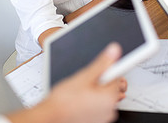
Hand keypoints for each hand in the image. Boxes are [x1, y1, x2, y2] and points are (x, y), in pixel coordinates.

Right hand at [9, 43, 123, 122]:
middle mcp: (110, 109)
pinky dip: (91, 104)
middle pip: (110, 88)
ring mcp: (103, 117)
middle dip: (99, 83)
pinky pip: (98, 108)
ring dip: (95, 93)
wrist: (50, 118)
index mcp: (110, 97)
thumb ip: (101, 64)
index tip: (95, 72)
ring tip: (79, 94)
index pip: (116, 76)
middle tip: (83, 83)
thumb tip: (114, 51)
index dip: (104, 71)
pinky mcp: (96, 121)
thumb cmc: (63, 102)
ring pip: (103, 98)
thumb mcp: (83, 77)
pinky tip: (79, 102)